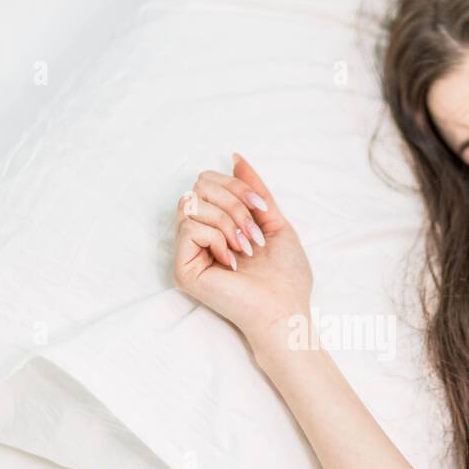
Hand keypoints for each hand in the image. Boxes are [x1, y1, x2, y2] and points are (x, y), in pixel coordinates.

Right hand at [172, 153, 313, 346]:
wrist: (285, 309)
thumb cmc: (285, 275)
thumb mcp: (273, 220)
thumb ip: (253, 190)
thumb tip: (236, 159)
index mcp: (217, 224)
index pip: (209, 181)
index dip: (236, 186)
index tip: (262, 209)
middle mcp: (198, 236)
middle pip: (199, 185)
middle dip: (233, 202)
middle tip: (252, 233)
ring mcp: (188, 253)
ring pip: (192, 202)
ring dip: (228, 221)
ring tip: (245, 248)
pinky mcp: (182, 268)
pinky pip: (189, 227)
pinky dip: (217, 238)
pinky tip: (231, 261)